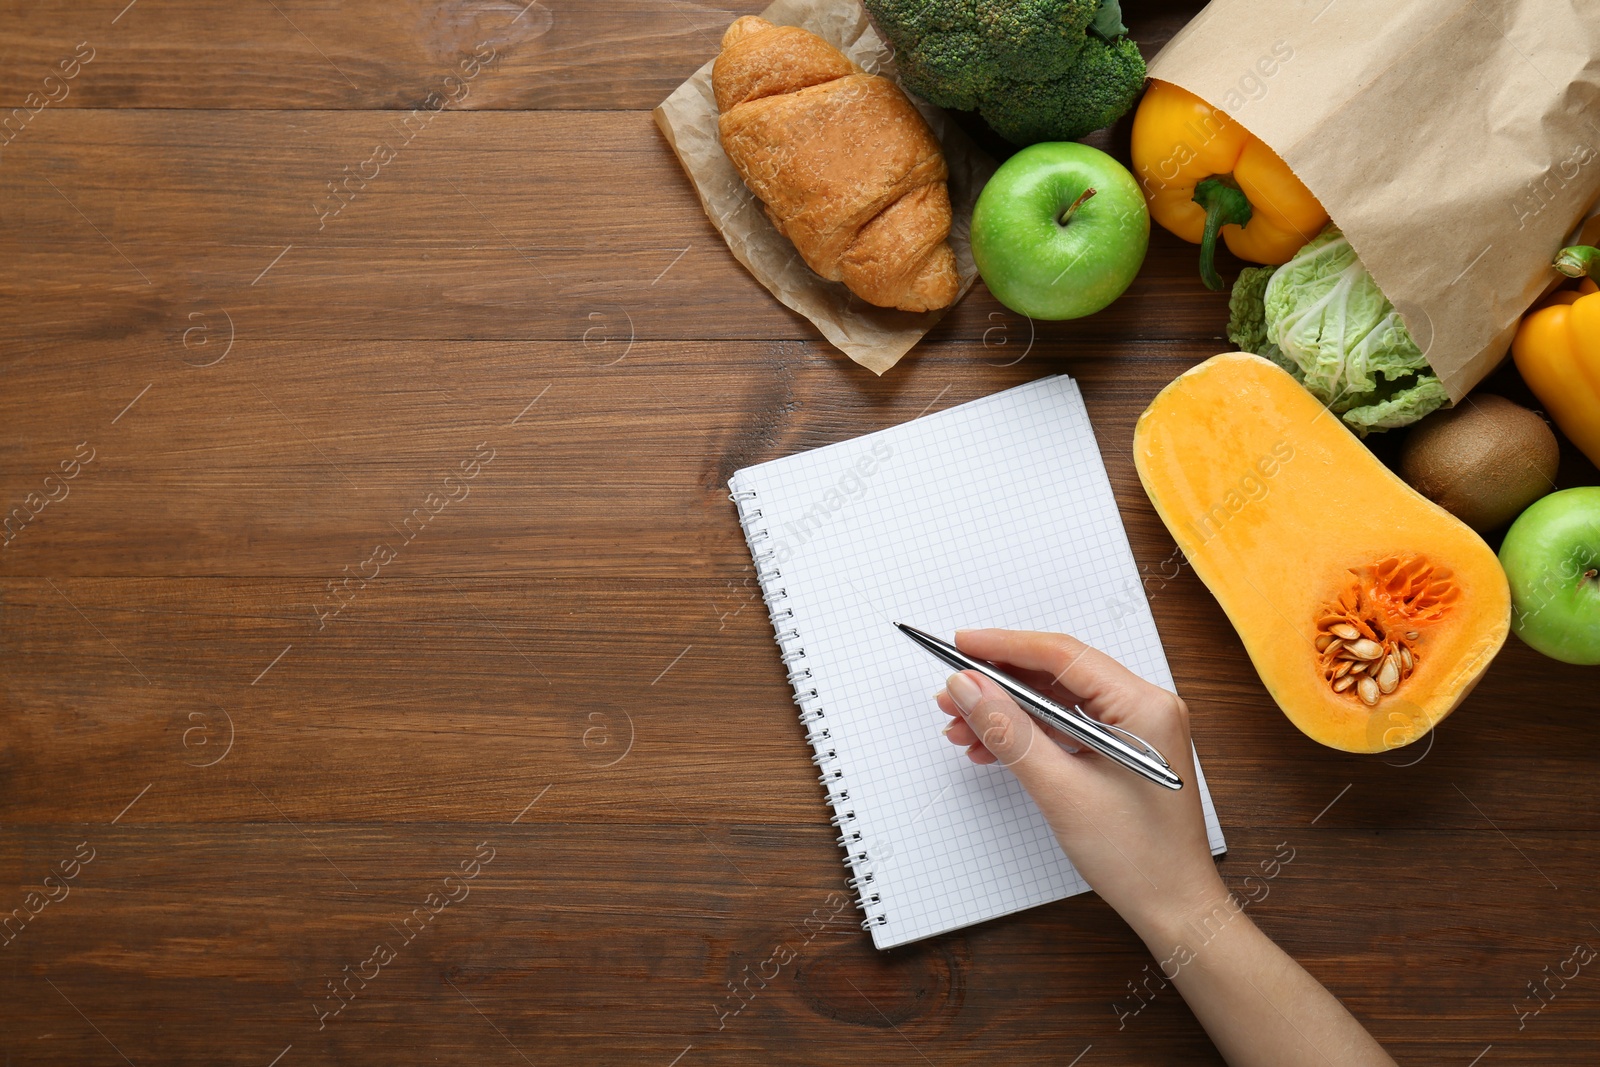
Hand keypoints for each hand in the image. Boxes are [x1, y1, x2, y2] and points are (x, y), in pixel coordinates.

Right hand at [936, 627, 1225, 940]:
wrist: (1173, 908)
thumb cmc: (1138, 857)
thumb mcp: (1060, 790)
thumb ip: (1010, 732)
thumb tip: (968, 689)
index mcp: (1143, 705)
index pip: (1062, 656)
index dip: (1005, 646)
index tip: (959, 646)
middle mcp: (1144, 707)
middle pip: (1057, 675)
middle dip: (999, 685)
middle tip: (951, 697)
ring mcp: (1135, 729)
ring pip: (1057, 702)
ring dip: (1007, 712)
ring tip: (961, 728)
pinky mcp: (1122, 750)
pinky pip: (1067, 727)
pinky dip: (1028, 734)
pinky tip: (990, 747)